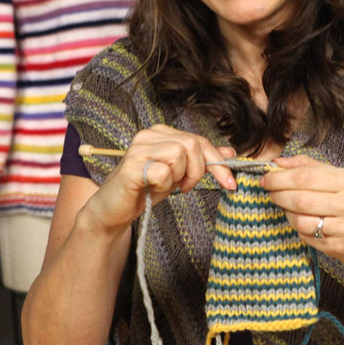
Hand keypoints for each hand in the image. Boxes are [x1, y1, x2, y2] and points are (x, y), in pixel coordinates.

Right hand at [80, 125, 236, 234]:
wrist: (113, 211)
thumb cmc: (145, 190)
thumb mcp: (179, 175)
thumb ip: (201, 161)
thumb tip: (230, 153)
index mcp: (162, 133)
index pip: (199, 140)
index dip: (218, 162)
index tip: (230, 182)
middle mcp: (149, 135)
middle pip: (193, 144)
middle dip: (198, 171)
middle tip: (186, 187)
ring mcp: (139, 148)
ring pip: (179, 154)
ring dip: (179, 177)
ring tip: (165, 186)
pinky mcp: (131, 165)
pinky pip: (163, 172)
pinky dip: (164, 186)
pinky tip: (152, 189)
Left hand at [261, 155, 343, 261]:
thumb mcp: (340, 176)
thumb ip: (308, 166)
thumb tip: (277, 162)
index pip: (305, 177)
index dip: (280, 178)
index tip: (266, 179)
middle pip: (301, 200)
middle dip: (278, 195)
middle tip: (270, 192)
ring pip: (301, 221)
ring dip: (287, 214)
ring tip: (287, 207)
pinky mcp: (340, 247)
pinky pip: (307, 237)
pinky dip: (298, 228)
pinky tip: (303, 221)